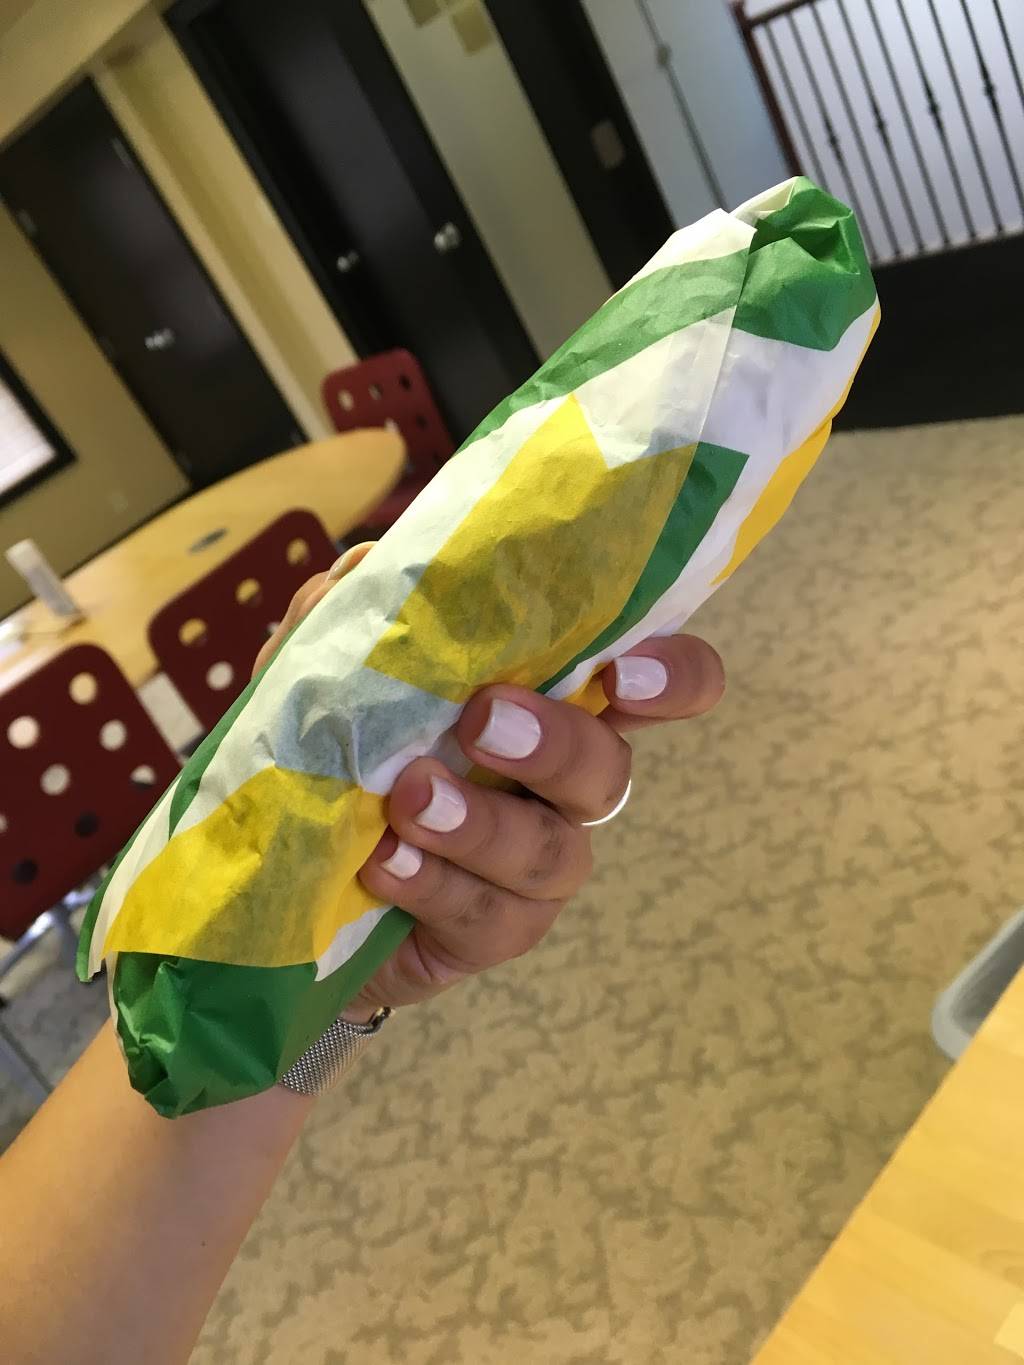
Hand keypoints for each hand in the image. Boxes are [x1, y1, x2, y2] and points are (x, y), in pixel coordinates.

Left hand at [256, 545, 723, 1014]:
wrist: (290, 871)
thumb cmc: (338, 751)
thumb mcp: (326, 669)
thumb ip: (349, 615)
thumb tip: (368, 565)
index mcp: (548, 706)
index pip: (653, 687)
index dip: (672, 677)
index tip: (623, 670)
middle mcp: (559, 787)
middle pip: (610, 771)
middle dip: (556, 746)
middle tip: (482, 720)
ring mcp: (533, 867)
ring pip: (551, 853)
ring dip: (481, 824)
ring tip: (408, 800)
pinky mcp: (491, 931)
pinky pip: (487, 917)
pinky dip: (433, 885)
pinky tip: (382, 862)